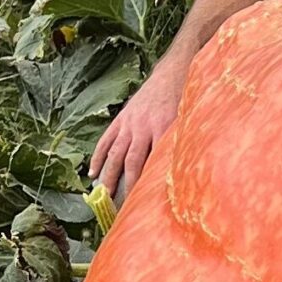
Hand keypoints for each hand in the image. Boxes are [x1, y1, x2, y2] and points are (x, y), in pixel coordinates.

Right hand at [90, 51, 191, 201]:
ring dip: (108, 175)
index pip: (154, 163)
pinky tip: (92, 173)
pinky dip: (98, 157)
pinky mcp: (122, 119)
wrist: (174, 74)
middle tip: (121, 206)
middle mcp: (144, 128)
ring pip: (115, 153)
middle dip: (126, 185)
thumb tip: (181, 173)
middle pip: (132, 161)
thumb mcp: (189, 124)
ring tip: (102, 195)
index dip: (149, 183)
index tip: (146, 203)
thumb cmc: (186, 103)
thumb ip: (183, 145)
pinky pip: (106, 140)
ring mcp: (130, 123)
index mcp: (164, 130)